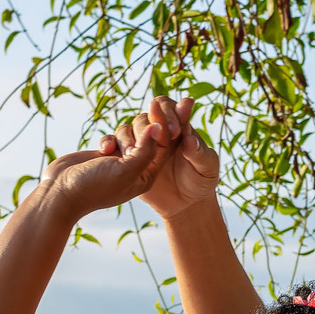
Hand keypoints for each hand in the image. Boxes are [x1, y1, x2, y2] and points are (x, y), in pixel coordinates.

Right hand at [40, 121, 167, 215]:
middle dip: (144, 130)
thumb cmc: (94, 187)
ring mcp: (120, 161)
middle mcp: (137, 168)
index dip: (168, 127)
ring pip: (131, 134)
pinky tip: (102, 149)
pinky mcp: (104, 154)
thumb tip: (159, 127)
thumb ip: (144, 150)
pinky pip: (114, 137)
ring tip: (112, 152)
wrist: (60, 192)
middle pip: (150, 138)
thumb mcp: (124, 170)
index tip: (167, 107)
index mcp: (147, 176)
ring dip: (123, 136)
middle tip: (142, 121)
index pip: (166, 147)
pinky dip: (109, 139)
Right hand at [116, 96, 219, 220]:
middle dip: (148, 127)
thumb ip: (199, 153)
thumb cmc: (199, 183)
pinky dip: (108, 143)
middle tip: (155, 143)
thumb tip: (188, 138)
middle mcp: (158, 133)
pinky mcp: (126, 158)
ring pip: (127, 129)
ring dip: (128, 138)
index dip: (169, 113)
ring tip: (132, 153)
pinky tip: (107, 151)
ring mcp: (141, 145)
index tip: (174, 131)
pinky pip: (112, 144)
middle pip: (146, 117)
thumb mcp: (207, 168)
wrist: (185, 206)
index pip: (169, 108)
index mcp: (179, 128)